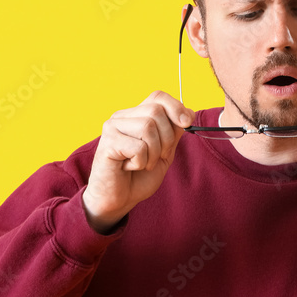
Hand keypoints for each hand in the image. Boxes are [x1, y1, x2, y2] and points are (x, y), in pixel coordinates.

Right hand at [83, 91, 194, 233]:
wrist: (118, 200)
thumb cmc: (138, 177)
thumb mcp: (164, 152)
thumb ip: (174, 132)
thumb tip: (188, 112)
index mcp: (135, 115)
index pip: (158, 97)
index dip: (176, 107)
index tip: (187, 123)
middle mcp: (122, 117)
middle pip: (156, 111)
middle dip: (167, 138)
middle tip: (158, 157)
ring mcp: (112, 128)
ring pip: (148, 127)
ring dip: (154, 153)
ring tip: (143, 164)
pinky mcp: (108, 143)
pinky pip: (138, 147)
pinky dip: (141, 162)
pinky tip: (130, 167)